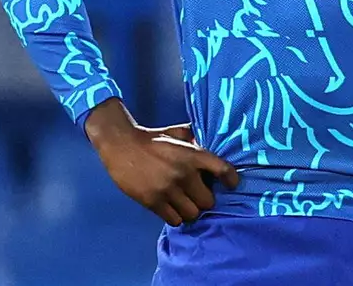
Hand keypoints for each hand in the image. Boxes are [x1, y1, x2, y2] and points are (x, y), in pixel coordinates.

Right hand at [85, 99, 238, 226]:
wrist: (121, 145)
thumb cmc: (152, 138)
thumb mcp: (178, 132)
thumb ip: (196, 139)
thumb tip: (212, 143)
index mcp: (193, 155)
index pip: (224, 170)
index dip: (231, 180)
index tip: (231, 184)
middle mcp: (184, 173)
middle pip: (208, 201)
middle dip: (204, 199)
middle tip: (198, 196)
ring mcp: (168, 189)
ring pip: (192, 214)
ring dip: (190, 210)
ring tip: (185, 204)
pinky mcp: (153, 201)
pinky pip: (174, 220)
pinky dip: (175, 216)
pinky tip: (172, 208)